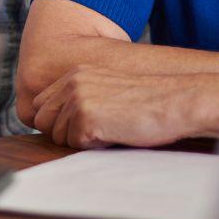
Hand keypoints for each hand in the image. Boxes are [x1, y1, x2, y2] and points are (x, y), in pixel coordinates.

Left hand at [31, 66, 218, 148]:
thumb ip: (80, 98)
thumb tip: (54, 122)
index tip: (79, 127)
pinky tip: (116, 133)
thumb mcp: (107, 89)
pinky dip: (94, 145)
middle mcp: (72, 82)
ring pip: (58, 135)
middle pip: (42, 120)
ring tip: (111, 129)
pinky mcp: (85, 116)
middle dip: (63, 133)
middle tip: (95, 132)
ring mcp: (77, 98)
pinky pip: (75, 143)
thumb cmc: (148, 102)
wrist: (177, 101)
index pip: (41, 104)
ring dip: (81, 140)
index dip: (56, 122)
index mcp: (75, 73)